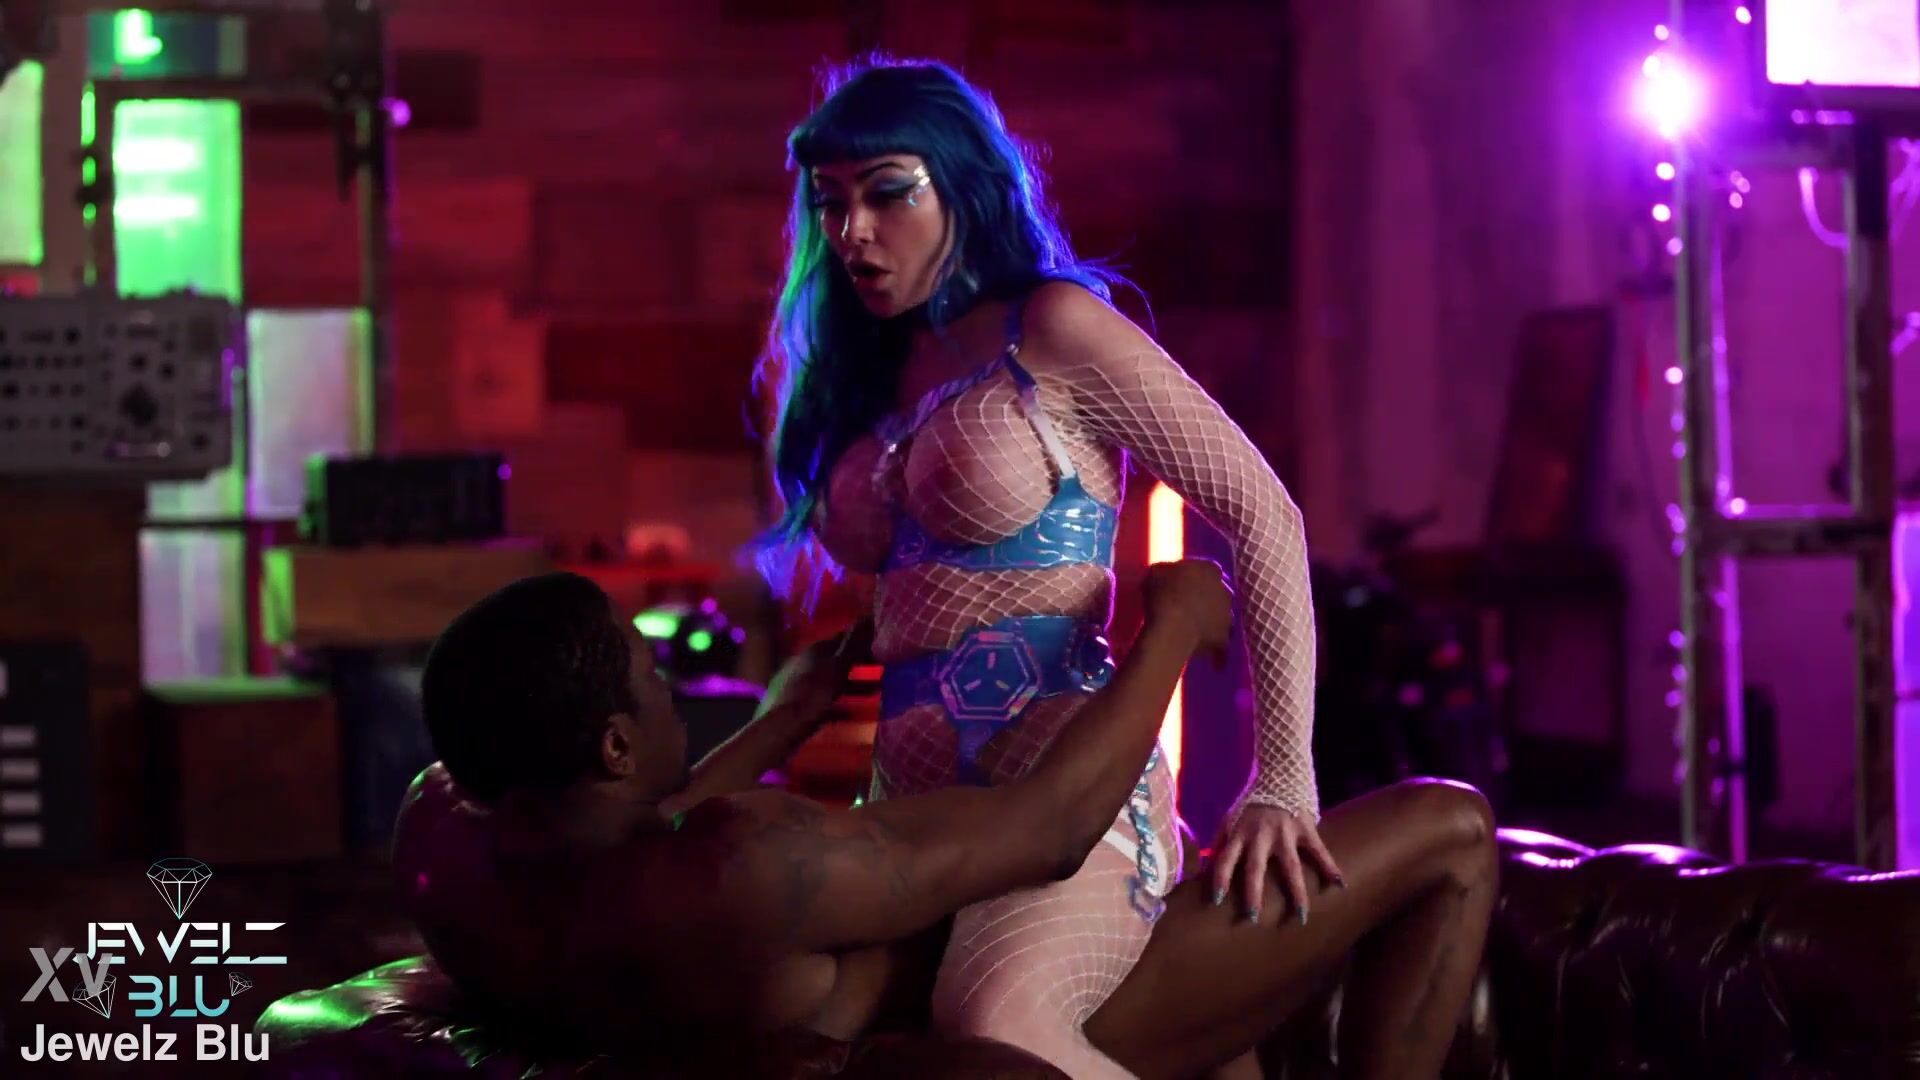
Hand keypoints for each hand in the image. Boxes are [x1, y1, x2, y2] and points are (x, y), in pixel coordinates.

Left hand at [769, 619, 873, 714]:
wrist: (783, 728)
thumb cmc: (812, 695)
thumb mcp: (837, 669)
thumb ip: (852, 645)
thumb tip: (866, 616)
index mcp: (814, 651)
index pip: (842, 639)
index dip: (863, 642)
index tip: (881, 648)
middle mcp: (805, 663)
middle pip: (837, 661)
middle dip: (859, 666)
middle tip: (882, 671)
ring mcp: (800, 684)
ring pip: (832, 681)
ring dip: (853, 686)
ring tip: (875, 692)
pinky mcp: (799, 705)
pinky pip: (825, 702)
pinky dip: (841, 705)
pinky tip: (855, 714)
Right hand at [1142, 558, 1233, 665]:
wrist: (1171, 627)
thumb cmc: (1162, 594)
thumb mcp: (1156, 573)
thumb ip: (1167, 572)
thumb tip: (1167, 576)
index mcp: (1210, 570)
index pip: (1207, 570)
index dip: (1195, 577)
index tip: (1183, 584)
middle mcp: (1224, 591)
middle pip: (1217, 594)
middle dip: (1206, 599)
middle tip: (1188, 607)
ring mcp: (1227, 616)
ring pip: (1220, 618)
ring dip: (1211, 622)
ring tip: (1195, 630)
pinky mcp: (1224, 639)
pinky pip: (1220, 647)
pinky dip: (1216, 653)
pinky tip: (1212, 663)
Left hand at [1209, 803, 1343, 924]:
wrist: (1278, 776)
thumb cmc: (1250, 806)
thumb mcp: (1229, 819)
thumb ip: (1218, 843)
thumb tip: (1203, 870)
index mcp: (1239, 834)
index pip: (1225, 859)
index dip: (1220, 879)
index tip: (1217, 901)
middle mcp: (1260, 835)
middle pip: (1255, 868)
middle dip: (1253, 894)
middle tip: (1252, 918)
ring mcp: (1284, 832)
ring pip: (1291, 866)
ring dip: (1296, 892)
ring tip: (1301, 916)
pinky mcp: (1305, 828)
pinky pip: (1319, 850)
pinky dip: (1329, 866)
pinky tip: (1339, 884)